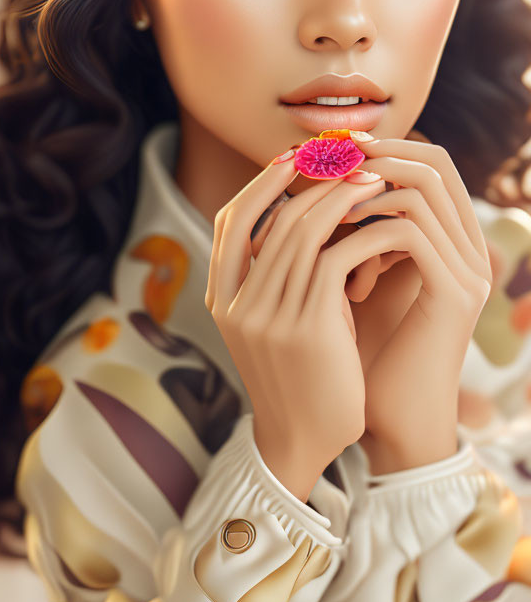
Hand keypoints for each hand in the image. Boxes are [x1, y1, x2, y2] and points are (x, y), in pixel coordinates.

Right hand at [204, 149, 386, 500]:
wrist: (305, 443)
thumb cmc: (299, 377)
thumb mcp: (275, 322)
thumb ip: (278, 275)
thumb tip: (306, 214)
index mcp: (221, 301)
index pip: (229, 223)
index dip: (259, 185)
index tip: (291, 159)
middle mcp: (237, 306)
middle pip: (270, 220)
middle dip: (309, 181)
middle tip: (345, 159)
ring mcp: (268, 317)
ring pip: (302, 233)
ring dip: (339, 198)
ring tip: (370, 179)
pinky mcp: (307, 328)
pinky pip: (332, 260)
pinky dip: (357, 233)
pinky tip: (379, 221)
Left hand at [339, 131, 492, 471]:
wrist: (390, 418)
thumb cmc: (366, 350)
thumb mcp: (358, 275)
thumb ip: (356, 232)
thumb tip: (319, 181)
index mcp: (453, 241)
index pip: (431, 163)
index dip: (385, 146)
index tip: (334, 150)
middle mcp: (469, 249)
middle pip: (436, 163)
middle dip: (377, 155)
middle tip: (327, 161)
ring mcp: (468, 271)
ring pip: (422, 190)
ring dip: (365, 191)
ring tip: (325, 206)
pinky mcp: (454, 296)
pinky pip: (410, 234)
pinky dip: (366, 229)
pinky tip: (333, 241)